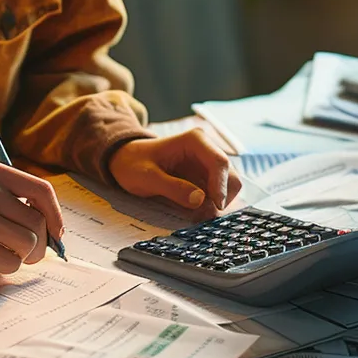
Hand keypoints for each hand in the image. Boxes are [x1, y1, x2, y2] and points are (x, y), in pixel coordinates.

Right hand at [0, 161, 64, 274]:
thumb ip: (18, 204)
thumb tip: (57, 231)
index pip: (41, 189)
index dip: (55, 215)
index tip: (56, 233)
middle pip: (37, 221)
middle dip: (40, 243)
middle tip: (27, 252)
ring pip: (28, 242)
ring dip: (23, 256)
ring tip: (5, 253)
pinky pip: (11, 261)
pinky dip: (7, 267)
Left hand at [110, 131, 242, 217]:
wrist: (127, 161)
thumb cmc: (134, 164)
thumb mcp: (147, 177)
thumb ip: (173, 188)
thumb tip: (200, 199)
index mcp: (195, 140)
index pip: (219, 162)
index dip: (222, 186)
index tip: (217, 207)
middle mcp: (207, 149)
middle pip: (230, 175)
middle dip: (222, 197)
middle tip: (206, 217)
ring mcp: (207, 164)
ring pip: (228, 187)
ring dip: (216, 204)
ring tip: (196, 216)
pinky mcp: (205, 178)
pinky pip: (217, 194)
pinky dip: (210, 206)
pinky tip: (195, 213)